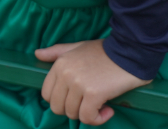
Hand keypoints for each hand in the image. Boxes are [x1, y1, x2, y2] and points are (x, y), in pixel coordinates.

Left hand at [36, 39, 150, 124]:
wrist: (129, 52)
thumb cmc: (104, 51)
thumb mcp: (77, 47)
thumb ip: (57, 52)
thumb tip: (37, 54)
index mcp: (60, 64)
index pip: (46, 94)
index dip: (60, 101)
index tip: (75, 99)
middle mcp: (66, 74)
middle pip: (57, 107)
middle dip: (72, 110)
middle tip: (88, 104)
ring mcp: (78, 84)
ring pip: (73, 114)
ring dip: (88, 115)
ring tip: (100, 105)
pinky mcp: (93, 93)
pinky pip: (88, 117)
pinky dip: (98, 119)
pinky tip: (108, 110)